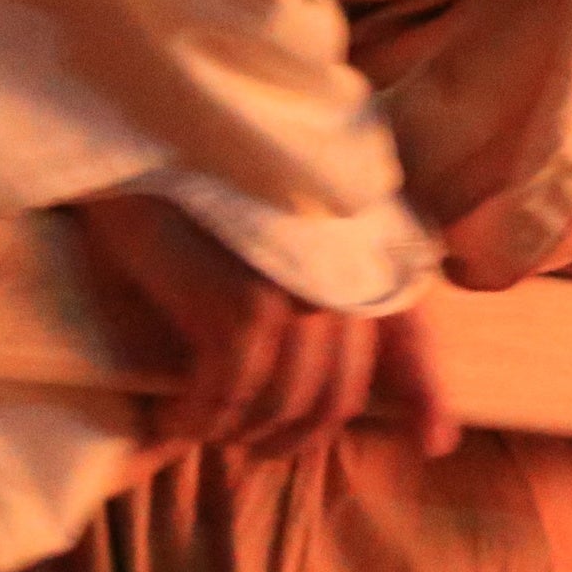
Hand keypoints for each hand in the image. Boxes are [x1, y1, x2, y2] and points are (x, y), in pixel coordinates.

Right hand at [67, 191, 455, 464]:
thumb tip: (418, 413)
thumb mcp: (276, 233)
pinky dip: (200, 417)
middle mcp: (348, 265)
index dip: (424, 395)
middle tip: (242, 440)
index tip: (434, 441)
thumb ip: (337, 293)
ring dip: (236, 430)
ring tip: (196, 423)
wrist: (137, 129)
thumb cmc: (199, 181)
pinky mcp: (244, 302)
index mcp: (366, 240)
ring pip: (284, 401)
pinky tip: (174, 415)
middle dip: (290, 435)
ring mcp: (300, 286)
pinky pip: (232, 392)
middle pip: (337, 392)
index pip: (410, 334)